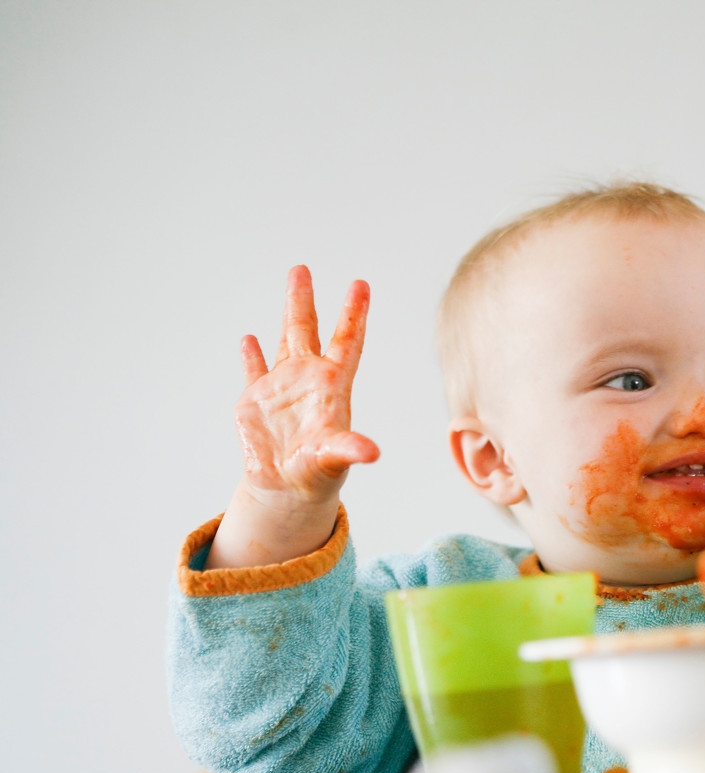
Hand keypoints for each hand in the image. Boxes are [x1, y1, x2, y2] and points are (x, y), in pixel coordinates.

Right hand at [234, 265, 378, 505]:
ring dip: (287, 309)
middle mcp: (308, 379)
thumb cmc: (319, 474)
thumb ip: (350, 449)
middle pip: (308, 330)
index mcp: (332, 387)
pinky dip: (251, 355)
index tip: (361, 284)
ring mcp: (282, 387)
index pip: (346, 342)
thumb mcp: (335, 459)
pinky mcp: (255, 402)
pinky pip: (253, 371)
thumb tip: (372, 452)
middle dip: (305, 299)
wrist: (287, 489)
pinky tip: (249, 338)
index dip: (353, 314)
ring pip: (284, 339)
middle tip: (303, 267)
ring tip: (293, 278)